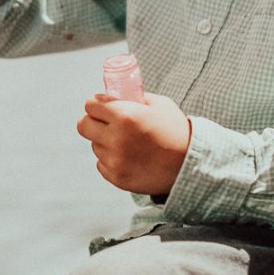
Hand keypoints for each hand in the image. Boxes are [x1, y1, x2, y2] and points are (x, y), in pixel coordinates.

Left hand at [76, 93, 191, 195]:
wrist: (190, 164)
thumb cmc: (176, 130)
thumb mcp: (158, 104)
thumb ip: (134, 98)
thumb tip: (116, 96)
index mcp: (125, 116)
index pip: (91, 105)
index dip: (97, 103)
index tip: (102, 105)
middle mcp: (116, 139)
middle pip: (83, 126)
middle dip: (93, 120)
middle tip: (105, 122)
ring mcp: (115, 160)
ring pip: (94, 145)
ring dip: (104, 141)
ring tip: (126, 142)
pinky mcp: (117, 178)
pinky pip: (102, 163)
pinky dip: (111, 159)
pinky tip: (129, 156)